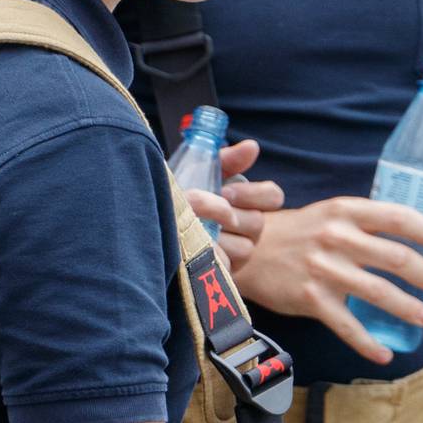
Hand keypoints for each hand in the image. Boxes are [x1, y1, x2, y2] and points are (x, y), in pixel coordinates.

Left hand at [182, 141, 284, 271]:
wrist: (150, 224)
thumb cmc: (181, 197)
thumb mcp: (201, 174)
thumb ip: (227, 160)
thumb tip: (252, 146)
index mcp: (245, 203)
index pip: (273, 196)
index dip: (255, 194)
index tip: (225, 190)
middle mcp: (247, 230)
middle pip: (257, 222)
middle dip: (226, 213)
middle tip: (200, 206)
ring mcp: (237, 255)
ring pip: (244, 247)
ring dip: (216, 234)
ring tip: (190, 226)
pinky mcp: (222, 275)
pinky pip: (225, 267)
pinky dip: (209, 256)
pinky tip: (191, 246)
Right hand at [230, 197, 422, 362]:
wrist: (246, 250)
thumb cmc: (296, 232)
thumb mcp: (329, 213)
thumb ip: (364, 222)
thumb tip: (411, 238)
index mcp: (345, 211)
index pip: (396, 217)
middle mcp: (336, 238)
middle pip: (395, 257)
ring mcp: (324, 270)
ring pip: (378, 293)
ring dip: (408, 308)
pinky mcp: (311, 299)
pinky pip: (347, 326)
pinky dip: (369, 343)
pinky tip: (385, 354)